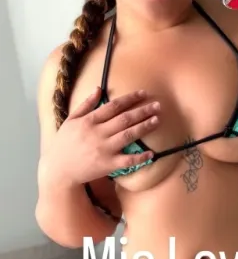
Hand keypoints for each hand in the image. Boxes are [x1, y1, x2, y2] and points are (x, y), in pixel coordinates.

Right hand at [43, 89, 159, 185]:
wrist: (59, 170)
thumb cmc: (64, 143)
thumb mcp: (71, 120)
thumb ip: (86, 104)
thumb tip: (99, 88)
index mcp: (89, 121)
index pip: (113, 106)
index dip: (130, 98)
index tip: (143, 93)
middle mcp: (98, 133)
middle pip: (124, 119)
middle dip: (142, 111)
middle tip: (157, 105)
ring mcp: (104, 149)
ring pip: (128, 136)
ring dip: (144, 127)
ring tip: (157, 120)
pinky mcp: (107, 165)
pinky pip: (127, 160)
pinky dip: (140, 157)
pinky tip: (152, 153)